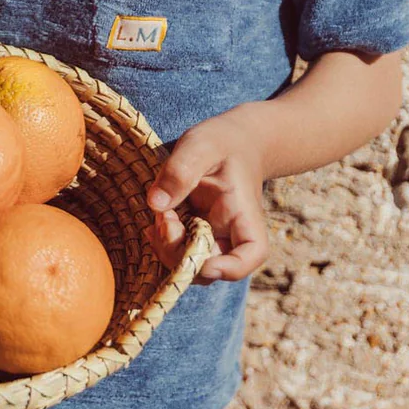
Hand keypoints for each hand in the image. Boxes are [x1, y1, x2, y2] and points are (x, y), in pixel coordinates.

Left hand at [145, 108, 269, 281]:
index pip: (252, 253)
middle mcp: (231, 232)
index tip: (202, 260)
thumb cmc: (222, 141)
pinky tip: (158, 217)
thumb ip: (180, 171)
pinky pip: (178, 250)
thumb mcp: (201, 146)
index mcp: (243, 213)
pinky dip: (163, 240)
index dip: (230, 268)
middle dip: (180, 254)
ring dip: (168, 248)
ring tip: (162, 214)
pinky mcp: (194, 232)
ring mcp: (212, 235)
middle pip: (211, 267)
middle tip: (165, 219)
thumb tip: (156, 205)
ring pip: (190, 264)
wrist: (233, 140)